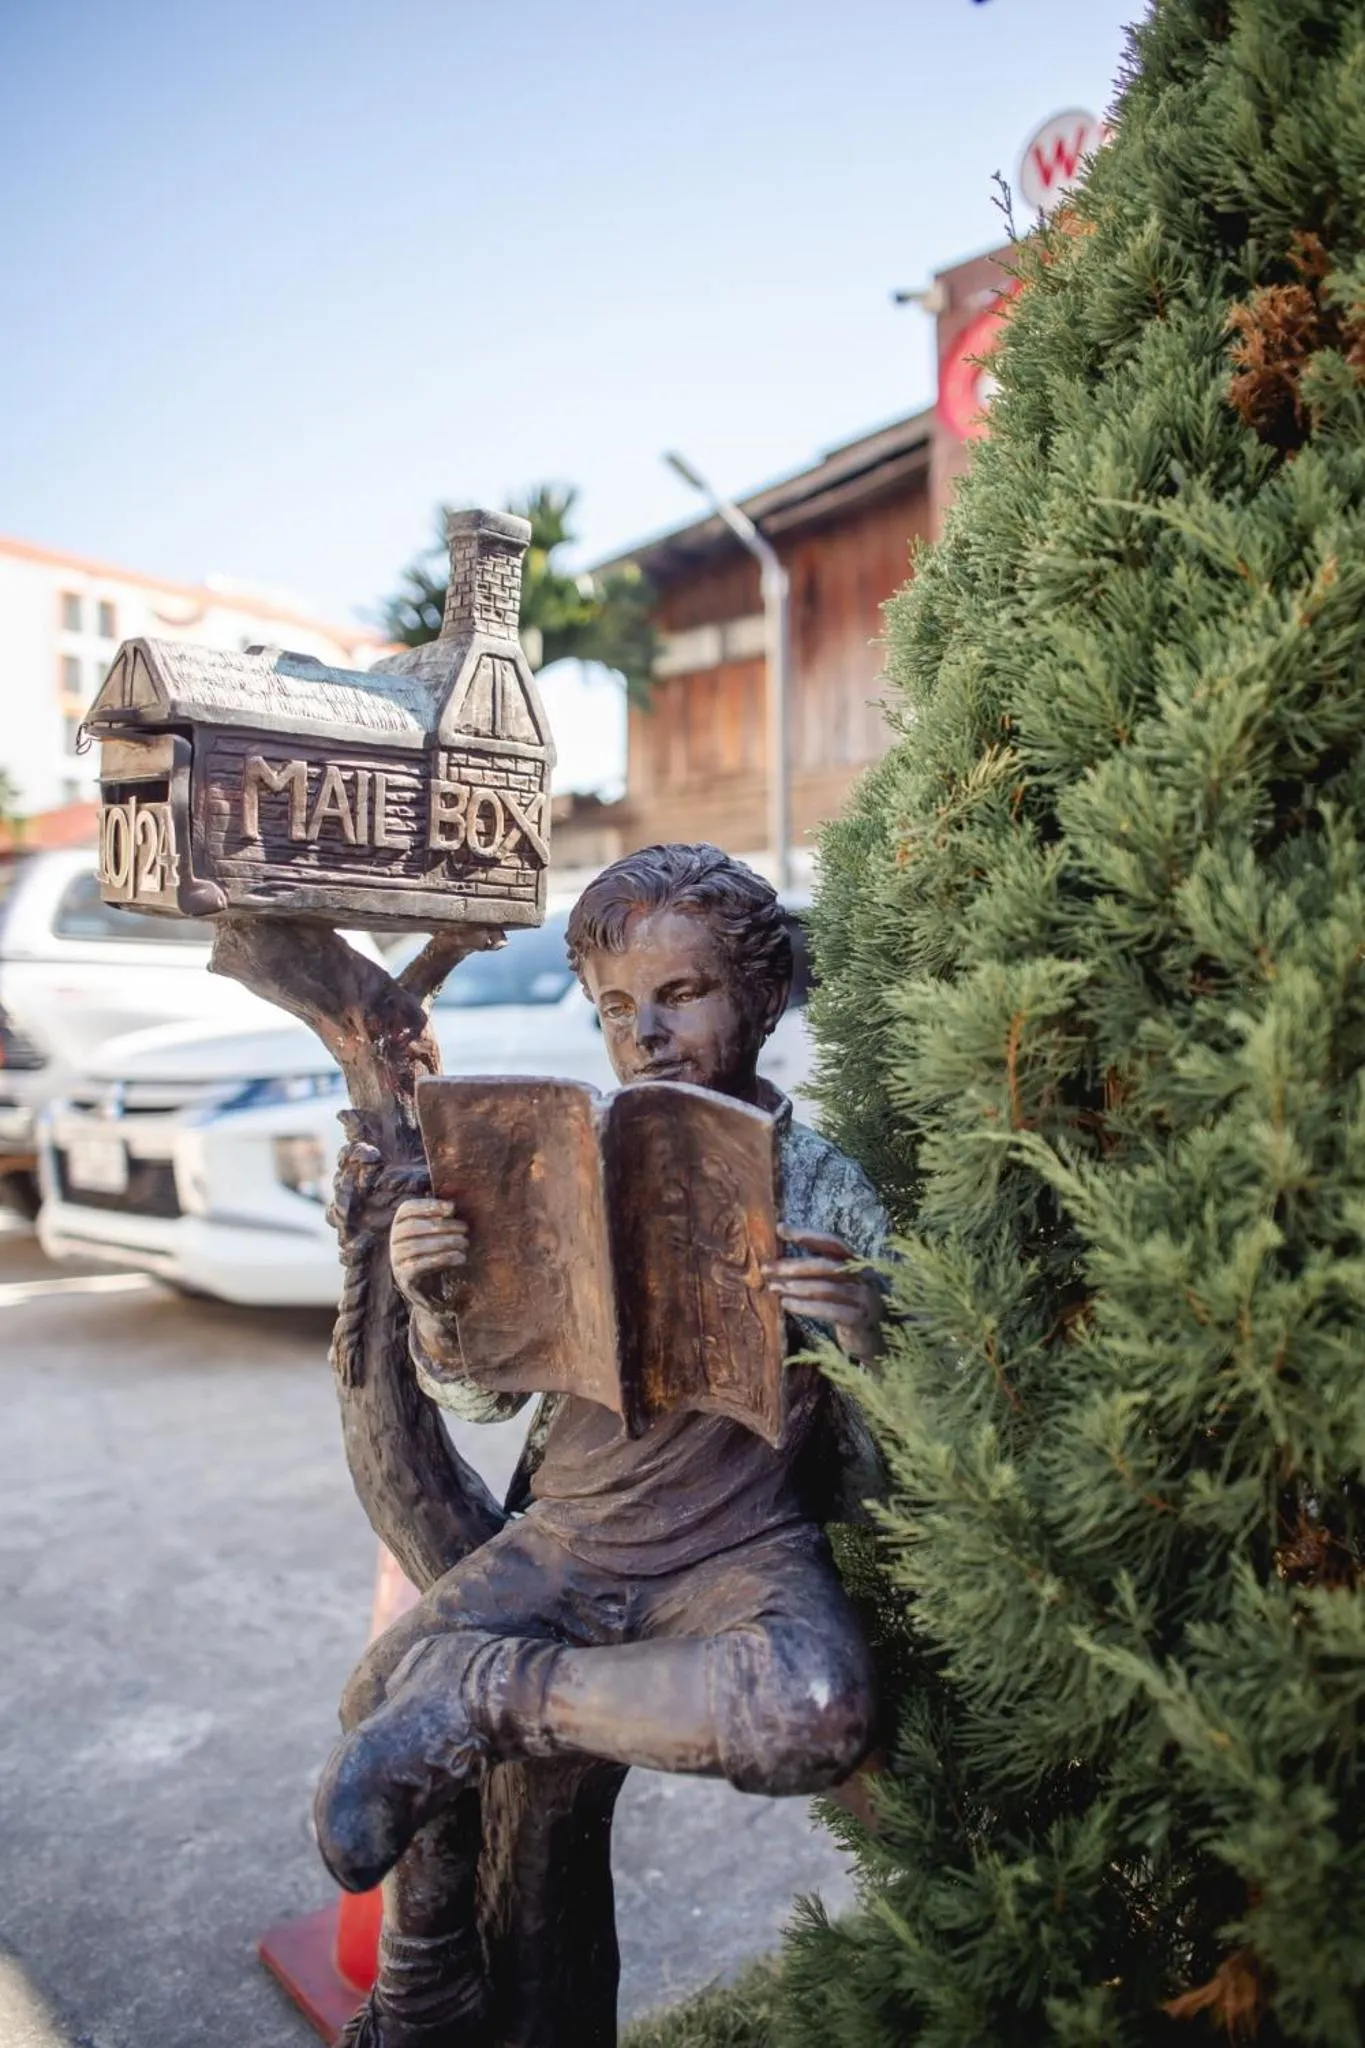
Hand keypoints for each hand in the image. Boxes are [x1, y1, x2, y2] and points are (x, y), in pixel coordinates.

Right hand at [390, 1197, 468, 1312]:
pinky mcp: (404, 1277)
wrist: (430, 1288)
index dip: (429, 1205)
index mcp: (400, 1223)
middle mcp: (394, 1239)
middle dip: (441, 1225)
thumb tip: (455, 1203)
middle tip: (464, 1228)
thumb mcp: (436, 1233)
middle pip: (413, 1227)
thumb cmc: (436, 1252)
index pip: (407, 1208)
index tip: (452, 1208)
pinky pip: (419, 1265)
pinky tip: (460, 1257)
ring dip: (444, 1242)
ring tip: (464, 1243)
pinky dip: (441, 1259)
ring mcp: (396, 1259)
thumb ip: (441, 1216)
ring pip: (416, 1246)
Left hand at [764, 1228, 882, 1361]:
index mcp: (857, 1263)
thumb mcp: (837, 1285)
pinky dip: (805, 1306)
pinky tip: (787, 1304)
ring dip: (795, 1286)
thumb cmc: (847, 1308)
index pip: (832, 1243)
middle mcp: (864, 1277)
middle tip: (767, 1269)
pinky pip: (830, 1311)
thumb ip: (817, 1272)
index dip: (807, 1235)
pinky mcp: (860, 1320)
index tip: (780, 1228)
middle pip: (826, 1265)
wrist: (874, 1341)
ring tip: (773, 1287)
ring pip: (826, 1288)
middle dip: (793, 1266)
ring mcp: (865, 1299)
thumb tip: (778, 1263)